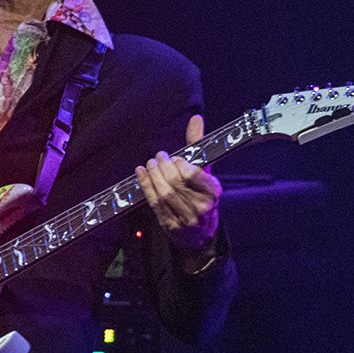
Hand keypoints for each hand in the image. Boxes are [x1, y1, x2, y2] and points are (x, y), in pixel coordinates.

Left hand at [135, 115, 221, 261]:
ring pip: (164, 194)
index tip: (175, 158)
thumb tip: (195, 118)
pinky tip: (140, 173)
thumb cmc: (202, 195)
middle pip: (176, 183)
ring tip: (150, 164)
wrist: (202, 234)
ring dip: (153, 176)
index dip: (181, 165)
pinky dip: (145, 186)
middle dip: (164, 167)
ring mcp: (185, 219)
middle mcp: (201, 207)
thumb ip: (198, 145)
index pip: (194, 175)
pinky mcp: (170, 225)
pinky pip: (154, 203)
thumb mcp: (206, 172)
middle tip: (158, 156)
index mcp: (213, 192)